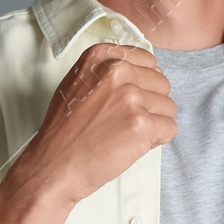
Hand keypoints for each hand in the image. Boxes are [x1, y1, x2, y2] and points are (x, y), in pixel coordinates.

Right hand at [0, 43, 176, 223]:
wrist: (53, 167)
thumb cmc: (66, 130)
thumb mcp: (78, 83)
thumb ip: (110, 71)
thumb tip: (151, 70)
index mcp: (101, 56)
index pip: (148, 61)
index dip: (142, 85)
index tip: (122, 101)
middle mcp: (117, 70)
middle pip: (162, 84)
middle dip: (149, 105)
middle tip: (122, 122)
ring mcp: (130, 97)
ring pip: (168, 107)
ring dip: (153, 123)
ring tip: (124, 134)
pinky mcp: (142, 124)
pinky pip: (170, 128)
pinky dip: (157, 140)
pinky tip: (131, 145)